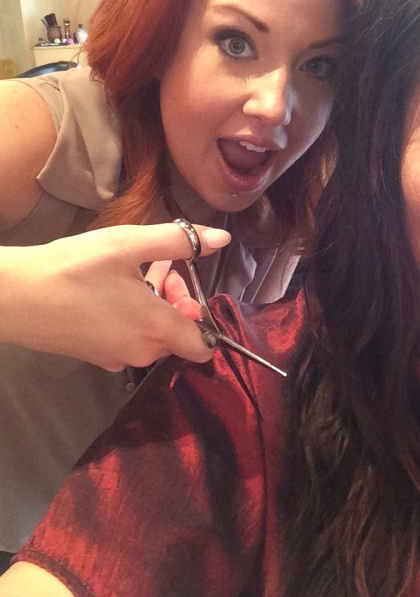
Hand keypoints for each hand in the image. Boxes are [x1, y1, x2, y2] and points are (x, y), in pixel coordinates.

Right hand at [0, 223, 230, 370]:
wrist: (13, 297)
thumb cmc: (74, 268)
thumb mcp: (129, 243)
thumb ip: (180, 240)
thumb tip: (222, 238)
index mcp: (156, 329)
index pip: (203, 347)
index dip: (205, 317)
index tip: (189, 286)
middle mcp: (141, 352)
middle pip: (178, 334)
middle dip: (178, 300)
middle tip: (160, 266)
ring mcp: (116, 358)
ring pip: (153, 335)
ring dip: (155, 303)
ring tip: (137, 268)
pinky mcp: (95, 357)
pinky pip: (130, 339)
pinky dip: (133, 315)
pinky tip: (115, 286)